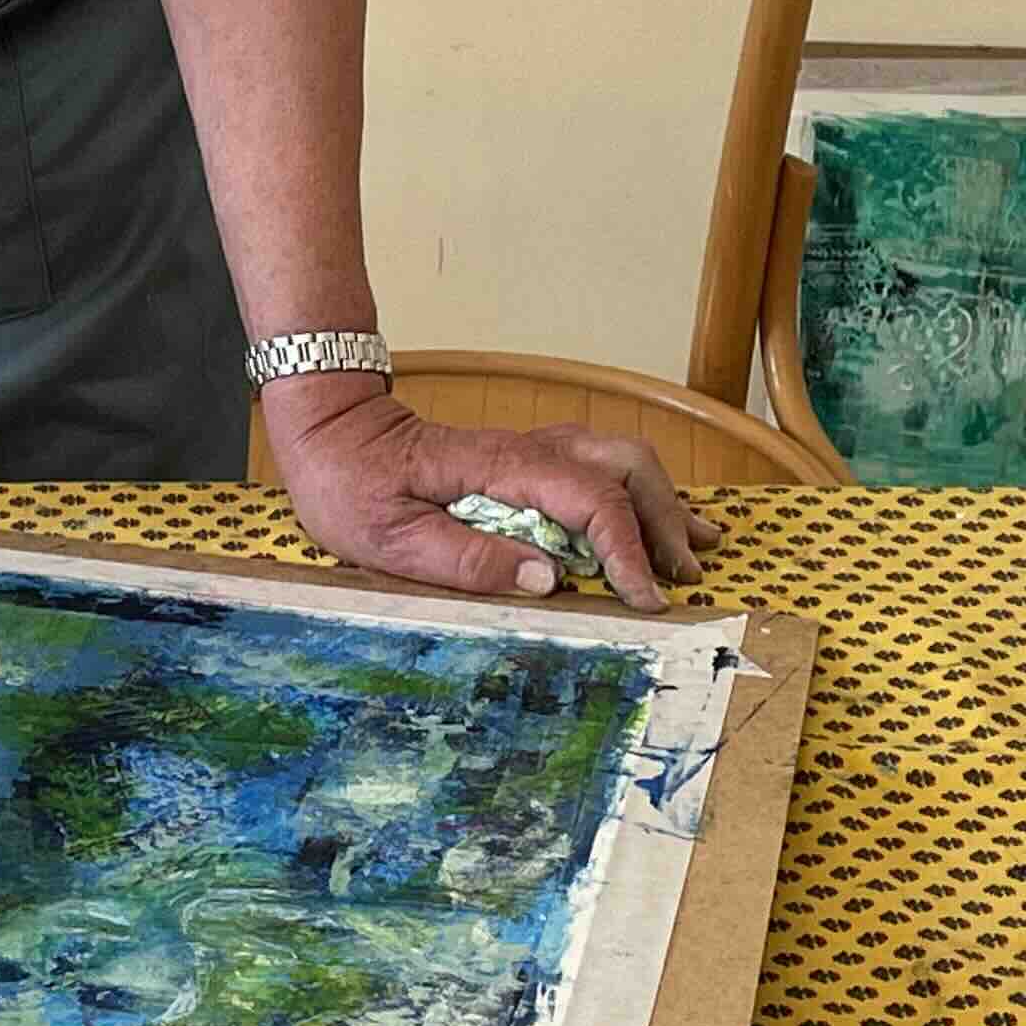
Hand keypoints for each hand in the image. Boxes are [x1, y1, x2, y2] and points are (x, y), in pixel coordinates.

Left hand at [261, 383, 709, 608]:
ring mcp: (532, 450)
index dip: (625, 549)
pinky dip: (641, 492)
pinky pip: (601, 466)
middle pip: (625, 467)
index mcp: (498, 468)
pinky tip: (666, 518)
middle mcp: (527, 450)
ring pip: (623, 459)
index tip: (643, 597)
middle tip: (679, 578)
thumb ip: (468, 559)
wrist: (330, 428)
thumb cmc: (350, 484)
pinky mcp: (529, 459)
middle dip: (663, 522)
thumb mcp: (390, 538)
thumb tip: (548, 579)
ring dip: (663, 504)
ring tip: (696, 551)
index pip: (588, 500)